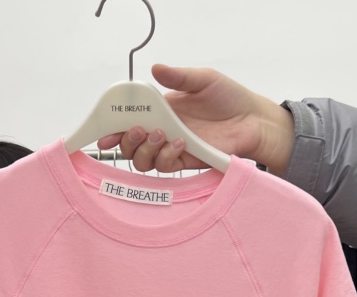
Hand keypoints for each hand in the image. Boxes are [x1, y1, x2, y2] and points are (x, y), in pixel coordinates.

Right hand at [97, 65, 295, 174]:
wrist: (253, 120)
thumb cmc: (229, 98)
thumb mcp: (203, 79)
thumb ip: (179, 77)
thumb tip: (155, 68)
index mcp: (161, 109)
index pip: (129, 119)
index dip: (113, 126)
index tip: (104, 132)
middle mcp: (162, 130)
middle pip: (130, 144)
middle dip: (126, 140)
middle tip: (139, 129)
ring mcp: (172, 148)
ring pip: (143, 160)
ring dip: (145, 149)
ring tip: (162, 134)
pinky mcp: (185, 161)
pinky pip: (165, 166)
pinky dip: (167, 156)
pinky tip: (180, 143)